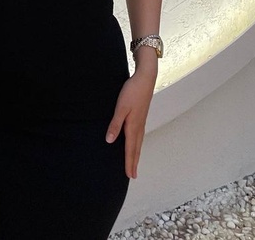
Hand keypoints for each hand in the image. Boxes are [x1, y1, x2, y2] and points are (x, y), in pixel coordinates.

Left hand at [105, 58, 157, 179]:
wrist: (145, 78)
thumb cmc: (132, 91)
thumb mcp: (121, 107)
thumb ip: (115, 124)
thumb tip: (109, 141)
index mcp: (133, 126)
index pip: (130, 149)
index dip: (129, 163)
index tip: (129, 176)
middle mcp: (139, 126)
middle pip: (136, 148)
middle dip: (134, 162)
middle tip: (133, 175)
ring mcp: (141, 121)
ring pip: (139, 142)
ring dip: (136, 154)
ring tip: (134, 163)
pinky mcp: (141, 115)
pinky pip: (139, 135)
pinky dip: (137, 144)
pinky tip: (136, 142)